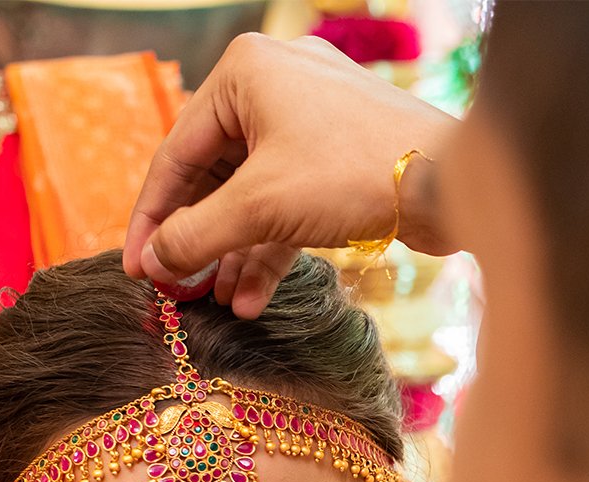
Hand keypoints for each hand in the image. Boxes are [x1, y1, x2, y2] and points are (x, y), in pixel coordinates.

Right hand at [124, 33, 460, 318]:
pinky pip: (290, 202)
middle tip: (176, 290)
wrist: (452, 184)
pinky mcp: (341, 158)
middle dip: (199, 239)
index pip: (177, 153)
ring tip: (214, 303)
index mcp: (244, 72)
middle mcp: (276, 84)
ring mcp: (313, 121)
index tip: (136, 266)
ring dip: (234, 251)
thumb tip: (153, 263)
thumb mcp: (261, 207)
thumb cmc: (353, 174)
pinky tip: (251, 298)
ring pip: (255, 193)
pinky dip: (272, 247)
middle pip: (215, 174)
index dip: (153, 218)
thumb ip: (198, 235)